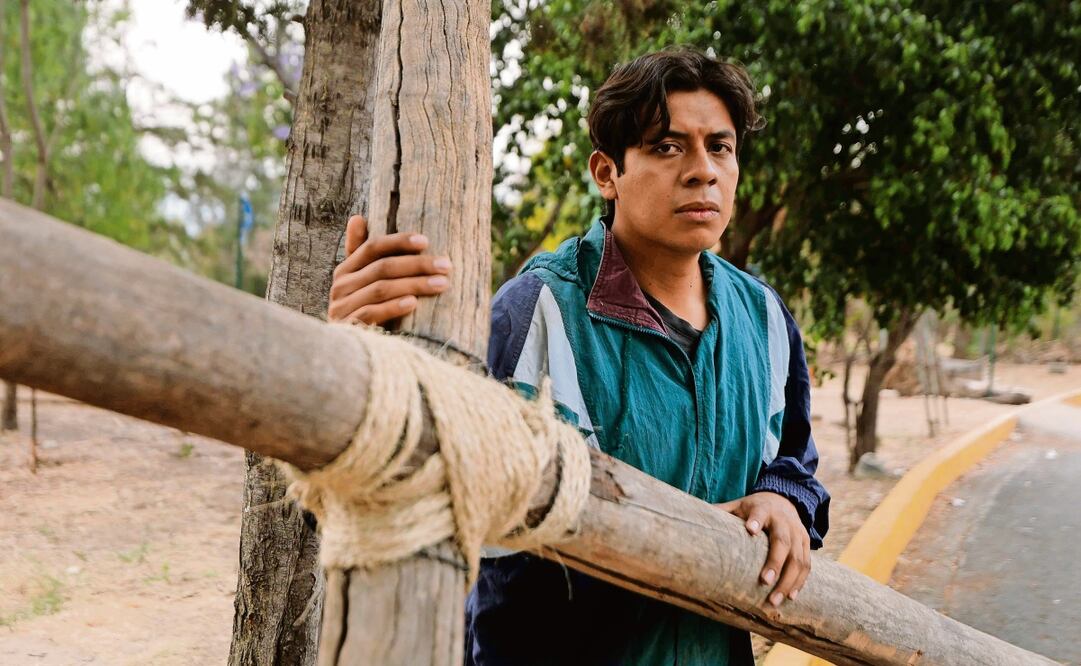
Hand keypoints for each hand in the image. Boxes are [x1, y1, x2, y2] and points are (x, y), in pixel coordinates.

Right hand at [327, 214, 452, 324]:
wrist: (348, 352)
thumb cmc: (363, 311)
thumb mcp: (363, 283)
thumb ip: (362, 255)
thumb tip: (357, 217)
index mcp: (345, 270)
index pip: (372, 247)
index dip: (399, 242)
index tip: (426, 241)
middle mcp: (341, 286)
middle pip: (382, 268)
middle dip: (417, 265)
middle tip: (446, 265)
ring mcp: (342, 307)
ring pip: (381, 289)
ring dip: (414, 285)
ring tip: (441, 284)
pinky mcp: (348, 328)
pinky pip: (371, 313)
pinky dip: (393, 307)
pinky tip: (413, 304)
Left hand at [716, 491, 809, 606]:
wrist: (784, 499)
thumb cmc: (754, 508)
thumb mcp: (738, 505)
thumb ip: (721, 512)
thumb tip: (692, 518)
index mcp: (763, 508)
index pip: (760, 513)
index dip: (756, 520)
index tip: (750, 529)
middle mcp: (784, 521)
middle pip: (782, 541)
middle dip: (775, 562)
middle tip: (764, 582)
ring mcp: (798, 533)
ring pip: (798, 558)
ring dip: (788, 580)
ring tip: (775, 600)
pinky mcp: (806, 544)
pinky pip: (807, 565)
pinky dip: (800, 582)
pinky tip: (791, 597)